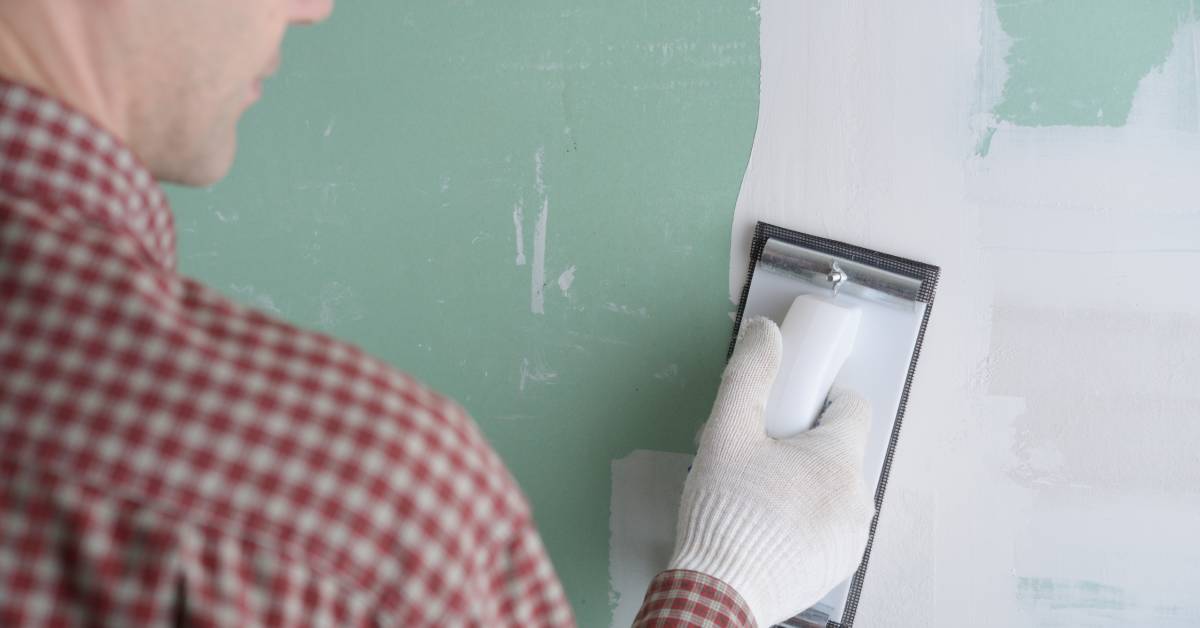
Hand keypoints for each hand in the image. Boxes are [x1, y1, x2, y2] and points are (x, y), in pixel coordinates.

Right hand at [668, 317, 874, 626]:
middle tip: (759, 460)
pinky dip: (806, 521)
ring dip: (806, 485)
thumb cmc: (724, 514)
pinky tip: (768, 526)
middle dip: (804, 447)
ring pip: (834, 489)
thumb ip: (749, 375)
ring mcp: (851, 536)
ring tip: (758, 497)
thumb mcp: (726, 433)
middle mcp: (857, 498)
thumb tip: (766, 334)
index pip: (853, 406)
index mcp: (838, 460)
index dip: (820, 400)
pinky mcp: (838, 565)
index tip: (790, 412)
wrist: (719, 591)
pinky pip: (829, 526)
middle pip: (839, 450)